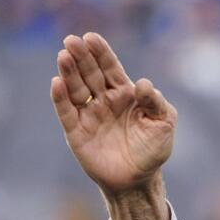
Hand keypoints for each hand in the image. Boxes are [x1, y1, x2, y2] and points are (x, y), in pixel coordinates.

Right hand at [51, 32, 175, 199]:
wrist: (138, 181)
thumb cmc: (153, 150)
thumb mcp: (163, 122)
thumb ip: (155, 101)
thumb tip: (143, 84)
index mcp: (124, 93)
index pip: (109, 67)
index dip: (100, 52)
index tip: (90, 38)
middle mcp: (103, 100)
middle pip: (89, 73)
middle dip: (80, 56)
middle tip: (71, 41)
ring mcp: (88, 115)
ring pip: (76, 89)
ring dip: (68, 72)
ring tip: (63, 56)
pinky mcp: (76, 132)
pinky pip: (66, 112)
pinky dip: (60, 98)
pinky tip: (56, 83)